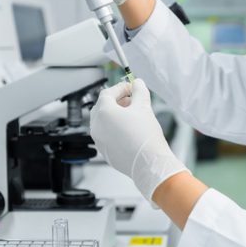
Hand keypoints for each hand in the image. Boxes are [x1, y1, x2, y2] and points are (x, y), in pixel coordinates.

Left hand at [90, 79, 189, 204]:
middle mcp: (96, 126)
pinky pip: (106, 135)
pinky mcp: (104, 152)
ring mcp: (99, 140)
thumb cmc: (145, 136)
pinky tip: (129, 130)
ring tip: (132, 115)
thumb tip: (137, 83)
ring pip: (103, 121)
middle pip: (102, 107)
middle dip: (116, 101)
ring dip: (115, 114)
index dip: (120, 88)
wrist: (149, 163)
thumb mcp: (144, 107)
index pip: (107, 93)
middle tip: (131, 100)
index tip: (131, 88)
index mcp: (103, 112)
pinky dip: (114, 128)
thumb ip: (139, 91)